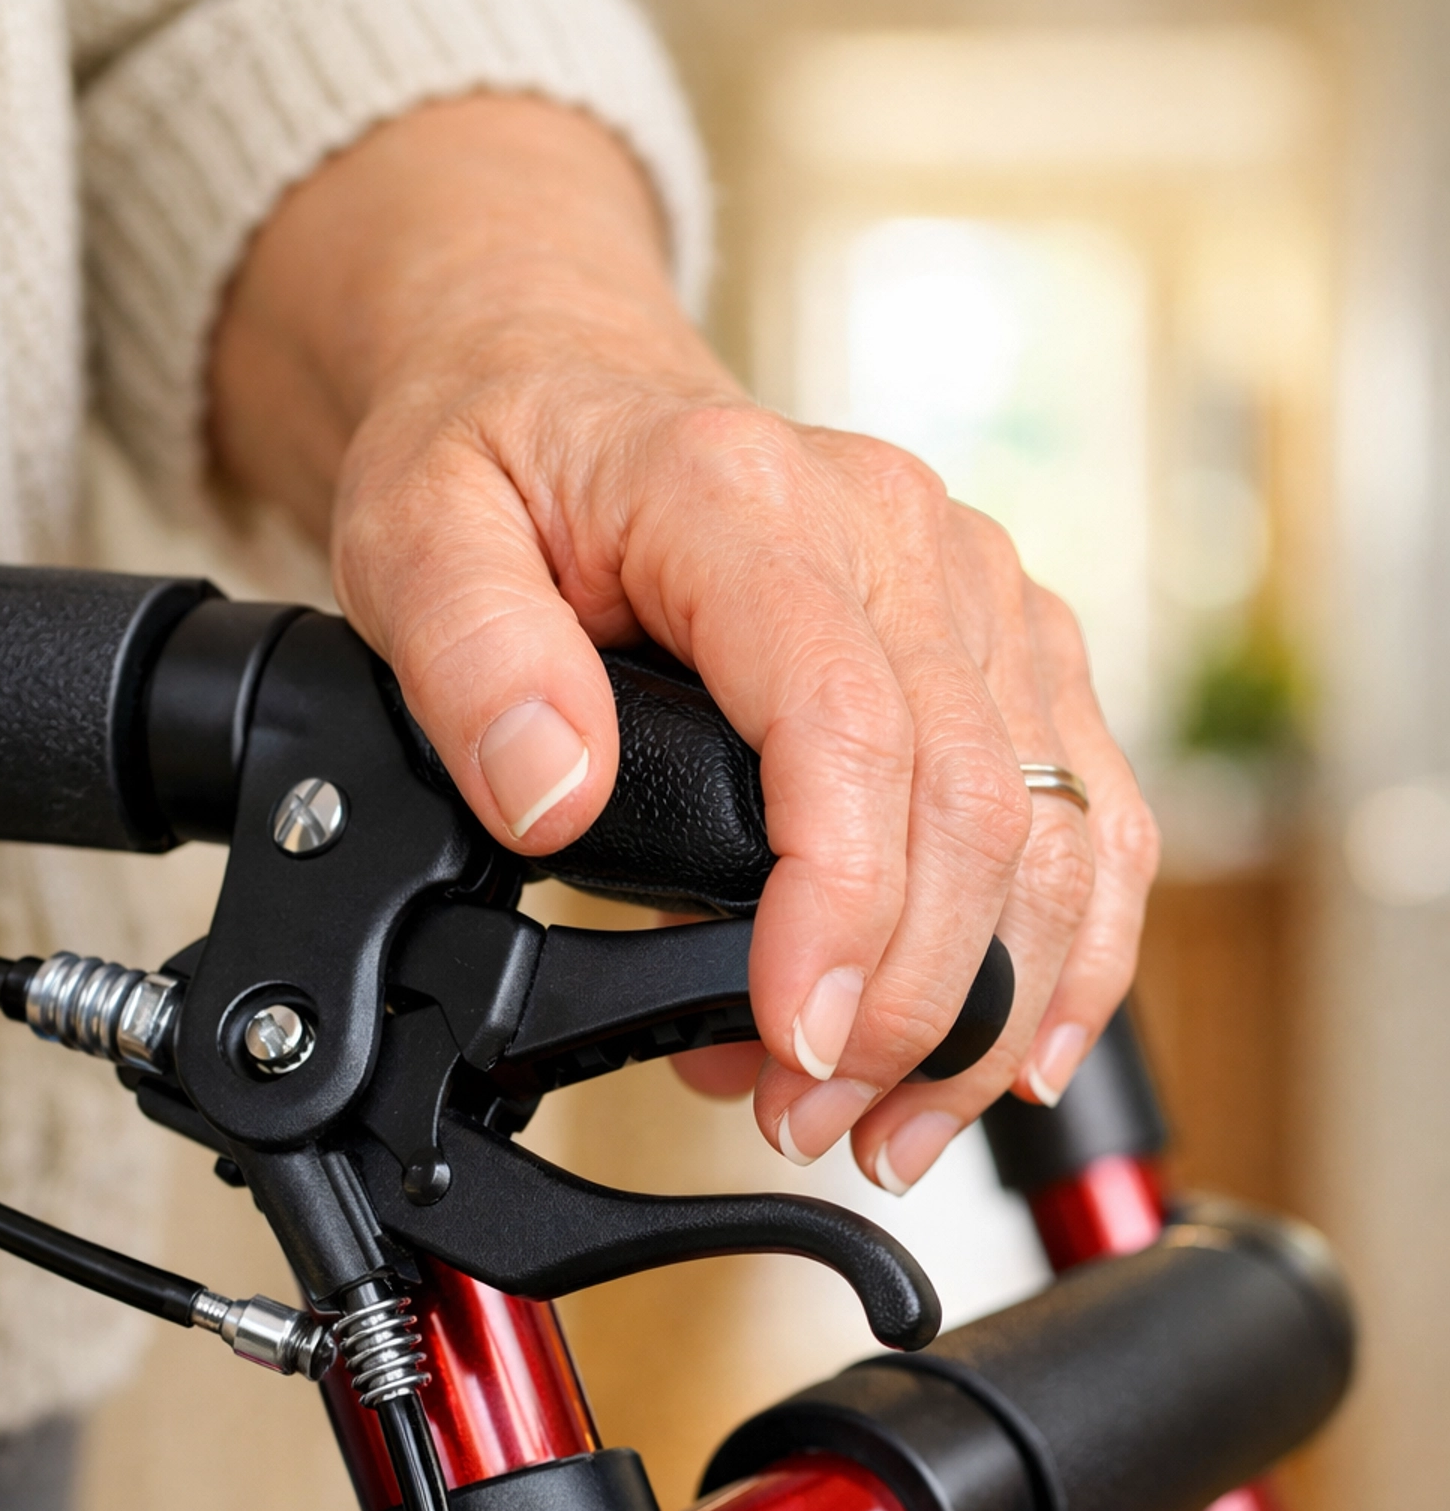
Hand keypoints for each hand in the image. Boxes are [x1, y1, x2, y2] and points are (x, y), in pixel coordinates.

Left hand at [210, 96, 1158, 1192]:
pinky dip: (1076, 947)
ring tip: (887, 1126)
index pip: (849, 723)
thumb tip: (556, 792)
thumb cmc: (500, 463)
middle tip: (811, 1119)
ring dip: (994, 1007)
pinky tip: (1019, 1051)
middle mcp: (899, 535)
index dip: (844, 908)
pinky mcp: (1009, 644)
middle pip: (977, 800)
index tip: (792, 1043)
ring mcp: (974, 588)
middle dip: (909, 1004)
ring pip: (1062, 823)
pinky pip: (1096, 806)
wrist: (569, 384)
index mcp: (748, 499)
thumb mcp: (415, 537)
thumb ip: (471, 661)